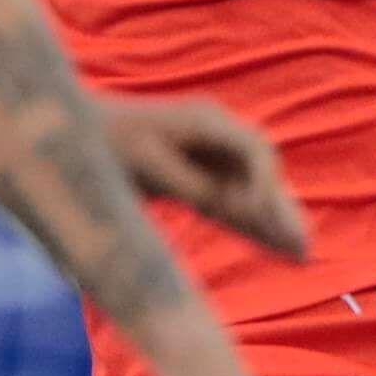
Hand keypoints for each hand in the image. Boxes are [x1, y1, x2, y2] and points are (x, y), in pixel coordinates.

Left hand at [101, 94, 307, 257]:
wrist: (70, 127)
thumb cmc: (106, 144)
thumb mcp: (149, 168)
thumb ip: (193, 186)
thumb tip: (231, 207)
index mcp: (204, 121)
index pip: (253, 151)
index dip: (266, 186)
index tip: (267, 217)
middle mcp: (214, 131)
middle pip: (261, 171)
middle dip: (281, 209)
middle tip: (304, 248)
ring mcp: (207, 151)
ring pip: (249, 189)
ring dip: (270, 220)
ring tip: (299, 254)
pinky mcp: (195, 173)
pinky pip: (228, 199)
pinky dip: (247, 222)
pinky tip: (267, 245)